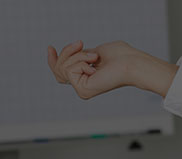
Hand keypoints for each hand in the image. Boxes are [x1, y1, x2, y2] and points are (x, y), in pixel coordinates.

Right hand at [47, 40, 176, 98]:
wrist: (131, 62)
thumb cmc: (120, 56)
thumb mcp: (93, 52)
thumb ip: (80, 55)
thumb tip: (69, 54)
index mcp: (87, 77)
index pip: (62, 72)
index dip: (53, 60)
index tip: (50, 47)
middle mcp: (83, 86)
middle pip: (59, 68)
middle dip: (67, 52)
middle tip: (81, 44)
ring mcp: (82, 90)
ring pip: (63, 67)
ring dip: (78, 55)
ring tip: (95, 57)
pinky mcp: (82, 90)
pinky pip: (69, 70)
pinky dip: (81, 61)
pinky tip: (95, 65)